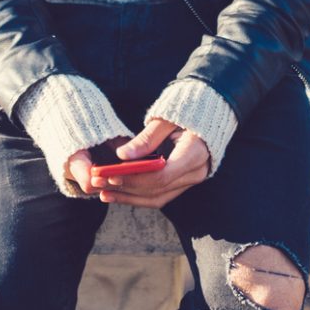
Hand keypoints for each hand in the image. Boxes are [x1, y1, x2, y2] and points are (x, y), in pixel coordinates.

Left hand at [72, 117, 211, 208]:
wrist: (209, 112)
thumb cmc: (186, 111)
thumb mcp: (165, 119)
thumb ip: (146, 139)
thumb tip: (122, 155)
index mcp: (195, 152)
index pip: (162, 175)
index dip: (135, 178)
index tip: (111, 176)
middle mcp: (197, 171)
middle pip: (158, 189)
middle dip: (127, 189)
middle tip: (99, 183)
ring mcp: (192, 179)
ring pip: (158, 198)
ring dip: (130, 197)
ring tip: (104, 193)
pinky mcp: (184, 182)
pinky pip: (161, 195)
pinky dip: (139, 196)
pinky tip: (118, 193)